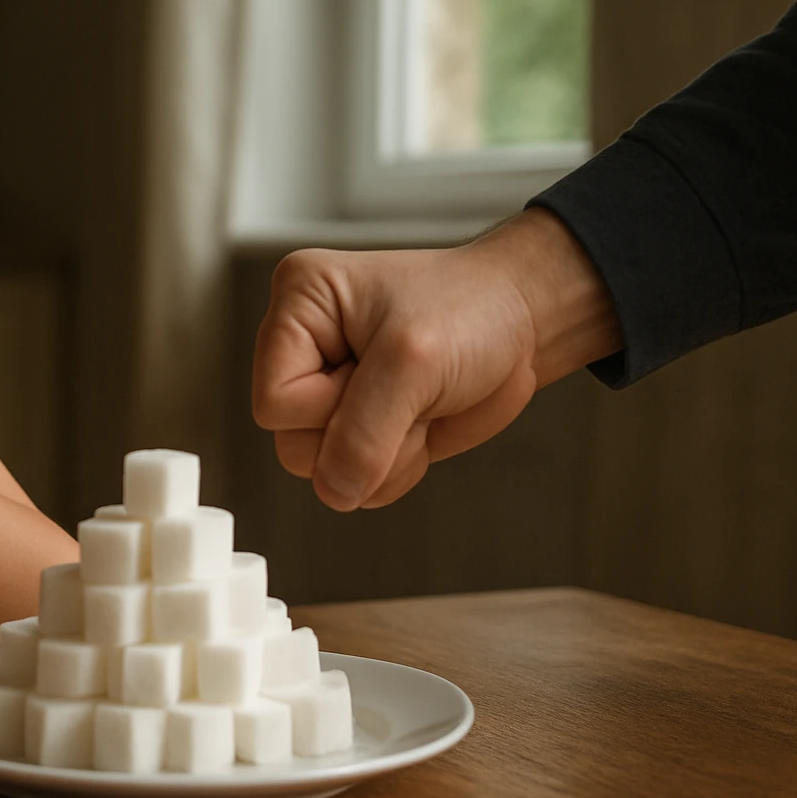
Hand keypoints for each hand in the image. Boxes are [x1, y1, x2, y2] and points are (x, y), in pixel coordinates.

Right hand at [252, 209, 619, 510]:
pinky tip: (423, 420)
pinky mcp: (356, 424)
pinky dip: (401, 465)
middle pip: (292, 444)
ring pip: (324, 470)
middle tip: (412, 390)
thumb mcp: (415, 362)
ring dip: (388, 453)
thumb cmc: (473, 311)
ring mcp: (327, 390)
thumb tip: (334, 493)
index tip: (383, 371)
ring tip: (421, 404)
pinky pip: (358, 481)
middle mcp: (300, 348)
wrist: (523, 322)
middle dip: (365, 434)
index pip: (273, 402)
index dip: (329, 407)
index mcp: (298, 304)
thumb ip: (364, 432)